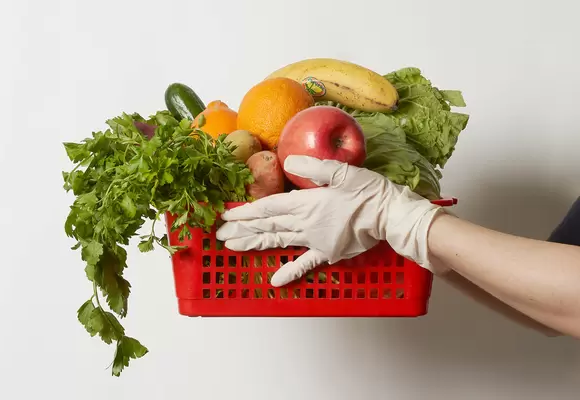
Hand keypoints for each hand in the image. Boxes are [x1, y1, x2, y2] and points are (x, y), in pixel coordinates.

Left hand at [216, 155, 445, 286]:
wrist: (391, 217)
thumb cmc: (369, 192)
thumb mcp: (343, 172)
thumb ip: (314, 167)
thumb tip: (288, 162)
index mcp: (307, 203)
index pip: (269, 208)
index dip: (246, 212)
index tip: (227, 215)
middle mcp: (306, 224)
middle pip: (268, 226)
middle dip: (242, 229)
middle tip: (220, 234)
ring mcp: (315, 240)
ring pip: (279, 242)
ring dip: (255, 244)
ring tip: (233, 247)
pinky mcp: (328, 252)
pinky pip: (306, 263)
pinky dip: (291, 271)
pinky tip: (275, 280)